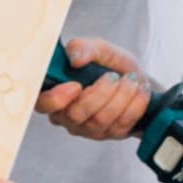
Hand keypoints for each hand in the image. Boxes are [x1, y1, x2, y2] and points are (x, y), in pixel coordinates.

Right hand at [38, 35, 153, 141]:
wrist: (136, 80)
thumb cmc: (111, 66)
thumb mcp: (98, 49)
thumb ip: (84, 48)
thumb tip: (75, 59)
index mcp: (55, 93)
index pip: (42, 104)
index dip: (56, 99)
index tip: (76, 85)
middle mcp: (67, 116)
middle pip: (75, 115)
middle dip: (100, 93)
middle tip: (114, 76)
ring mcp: (88, 129)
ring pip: (100, 120)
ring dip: (121, 97)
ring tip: (131, 80)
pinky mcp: (110, 134)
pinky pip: (121, 124)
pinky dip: (135, 104)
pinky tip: (140, 91)